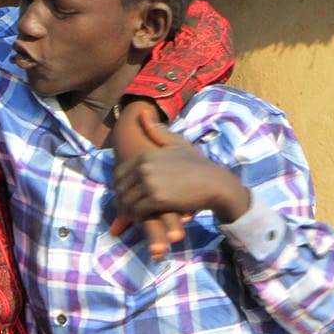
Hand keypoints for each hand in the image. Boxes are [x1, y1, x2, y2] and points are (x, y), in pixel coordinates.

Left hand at [112, 109, 250, 237]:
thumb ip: (157, 131)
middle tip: (128, 210)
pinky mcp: (157, 199)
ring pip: (127, 201)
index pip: (119, 174)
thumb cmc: (196, 164)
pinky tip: (145, 220)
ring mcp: (150, 183)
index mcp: (145, 155)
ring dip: (129, 210)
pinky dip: (139, 217)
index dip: (120, 187)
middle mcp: (144, 167)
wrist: (214, 183)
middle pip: (120, 188)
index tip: (126, 196)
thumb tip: (141, 113)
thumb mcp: (176, 143)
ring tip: (135, 216)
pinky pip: (138, 211)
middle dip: (122, 200)